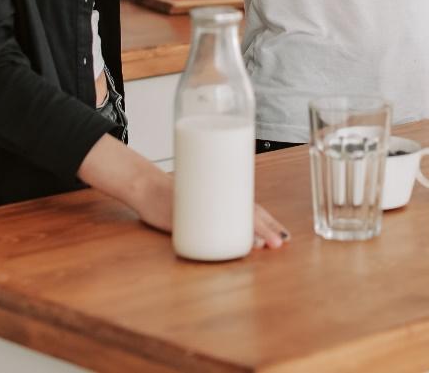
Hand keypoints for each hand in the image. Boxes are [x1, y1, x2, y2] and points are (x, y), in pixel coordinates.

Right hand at [140, 181, 288, 250]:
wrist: (144, 184)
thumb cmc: (172, 192)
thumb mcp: (199, 198)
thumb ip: (217, 209)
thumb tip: (240, 233)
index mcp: (221, 196)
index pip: (251, 209)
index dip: (269, 222)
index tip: (284, 236)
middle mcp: (215, 201)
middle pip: (247, 213)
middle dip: (266, 228)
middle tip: (281, 241)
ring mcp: (201, 210)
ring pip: (232, 219)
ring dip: (251, 232)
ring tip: (266, 243)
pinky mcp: (186, 220)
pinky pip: (206, 230)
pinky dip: (220, 238)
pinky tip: (229, 243)